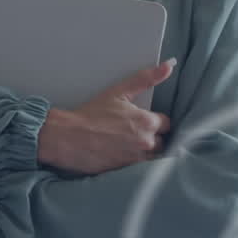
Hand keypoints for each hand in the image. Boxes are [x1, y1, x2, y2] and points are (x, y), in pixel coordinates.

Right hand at [38, 59, 174, 175]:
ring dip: (143, 151)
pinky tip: (120, 153)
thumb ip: (146, 79)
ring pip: (151, 156)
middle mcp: (146, 143)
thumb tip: (168, 66)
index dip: (155, 120)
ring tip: (126, 144)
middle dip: (151, 136)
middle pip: (161, 141)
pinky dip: (133, 161)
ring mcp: (136, 160)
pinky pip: (138, 168)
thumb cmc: (91, 114)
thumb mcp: (119, 92)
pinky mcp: (126, 172)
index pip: (166, 123)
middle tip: (132, 131)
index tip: (142, 119)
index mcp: (147, 122)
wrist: (68, 138)